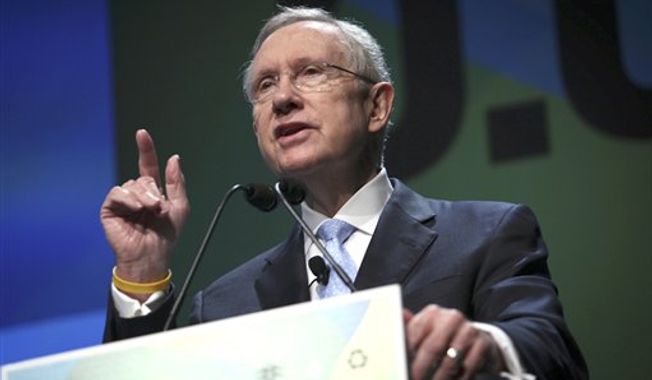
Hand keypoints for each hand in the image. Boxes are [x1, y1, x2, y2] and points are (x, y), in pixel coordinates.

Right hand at [100, 129, 188, 299]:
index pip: (147, 166)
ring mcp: (123, 202)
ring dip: (144, 196)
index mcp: (152, 192)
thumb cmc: (166, 237)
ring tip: (150, 211)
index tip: (142, 133)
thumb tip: (174, 158)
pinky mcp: (110, 209)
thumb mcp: (180, 207)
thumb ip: (176, 182)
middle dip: (153, 190)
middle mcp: (137, 194)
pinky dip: (128, 198)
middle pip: (143, 177)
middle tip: (159, 208)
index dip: (146, 149)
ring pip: (131, 184)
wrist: (152, 256)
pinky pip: (117, 193)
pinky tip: (135, 209)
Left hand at [404, 305, 504, 379]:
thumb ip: (407, 331)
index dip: (407, 355)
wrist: (477, 341)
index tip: (400, 369)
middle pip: (432, 348)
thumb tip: (398, 316)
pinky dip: (459, 379)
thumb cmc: (443, 338)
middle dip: (421, 369)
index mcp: (432, 313)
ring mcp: (469, 329)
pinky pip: (468, 367)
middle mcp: (452, 317)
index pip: (415, 334)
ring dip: (440, 378)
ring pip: (450, 361)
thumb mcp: (425, 333)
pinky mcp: (483, 343)